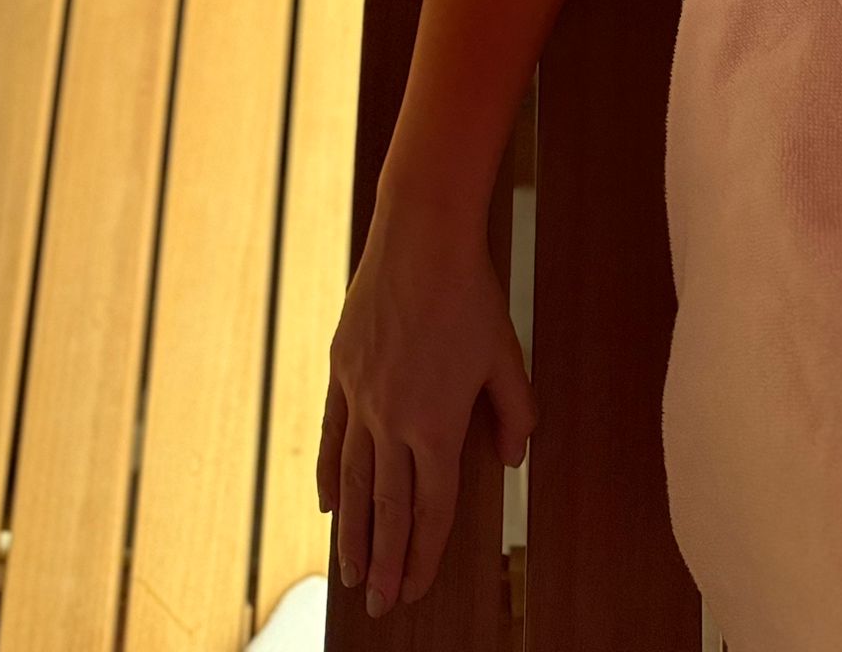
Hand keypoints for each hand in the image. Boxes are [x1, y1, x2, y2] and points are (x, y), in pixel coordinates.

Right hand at [316, 211, 534, 618]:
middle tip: (377, 605)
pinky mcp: (341, 371)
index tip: (417, 589)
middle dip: (385, 562)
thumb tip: (513, 459)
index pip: (431, 509)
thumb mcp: (506, 357)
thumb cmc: (471, 293)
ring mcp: (361, 396)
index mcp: (436, 425)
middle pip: (388, 508)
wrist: (421, 236)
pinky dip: (329, 475)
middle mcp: (393, 420)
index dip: (425, 555)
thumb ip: (514, 414)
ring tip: (349, 573)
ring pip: (353, 482)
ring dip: (353, 533)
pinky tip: (328, 506)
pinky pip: (332, 436)